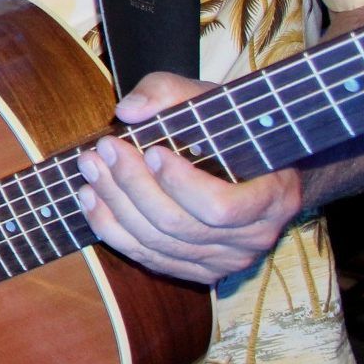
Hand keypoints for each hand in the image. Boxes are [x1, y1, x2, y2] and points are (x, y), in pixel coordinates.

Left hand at [75, 70, 303, 283]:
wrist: (247, 163)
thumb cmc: (228, 128)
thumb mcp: (208, 98)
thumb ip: (169, 93)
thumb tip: (129, 111)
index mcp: (273, 199)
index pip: (220, 208)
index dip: (179, 184)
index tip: (151, 151)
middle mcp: (254, 238)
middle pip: (178, 225)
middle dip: (132, 185)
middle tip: (103, 149)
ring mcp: (225, 260)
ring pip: (157, 242)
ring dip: (114, 204)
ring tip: (90, 170)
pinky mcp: (197, 270)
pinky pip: (147, 257)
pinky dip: (112, 229)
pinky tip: (91, 200)